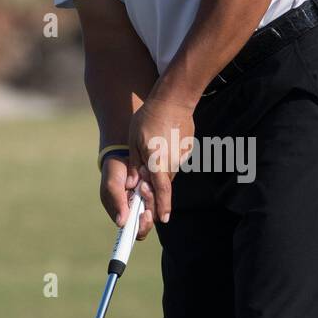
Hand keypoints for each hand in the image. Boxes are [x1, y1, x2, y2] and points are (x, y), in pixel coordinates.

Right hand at [100, 155, 155, 240]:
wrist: (122, 155)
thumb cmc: (113, 172)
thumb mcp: (112, 185)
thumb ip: (116, 202)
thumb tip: (121, 223)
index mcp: (124, 215)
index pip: (136, 231)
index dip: (142, 226)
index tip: (145, 213)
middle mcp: (137, 211)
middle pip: (150, 219)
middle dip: (149, 203)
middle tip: (143, 186)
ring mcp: (146, 201)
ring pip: (156, 206)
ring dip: (152, 193)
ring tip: (143, 177)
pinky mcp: (155, 191)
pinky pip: (160, 194)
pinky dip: (156, 185)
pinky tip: (147, 174)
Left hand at [126, 94, 195, 223]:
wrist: (174, 99)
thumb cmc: (149, 117)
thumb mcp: (134, 140)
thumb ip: (134, 164)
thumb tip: (132, 184)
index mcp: (158, 162)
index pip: (161, 191)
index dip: (162, 206)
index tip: (163, 219)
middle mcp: (172, 163)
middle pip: (163, 185)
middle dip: (154, 190)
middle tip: (144, 188)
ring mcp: (181, 156)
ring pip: (168, 173)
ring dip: (159, 172)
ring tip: (150, 152)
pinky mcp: (186, 150)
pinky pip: (174, 162)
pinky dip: (166, 160)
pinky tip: (161, 143)